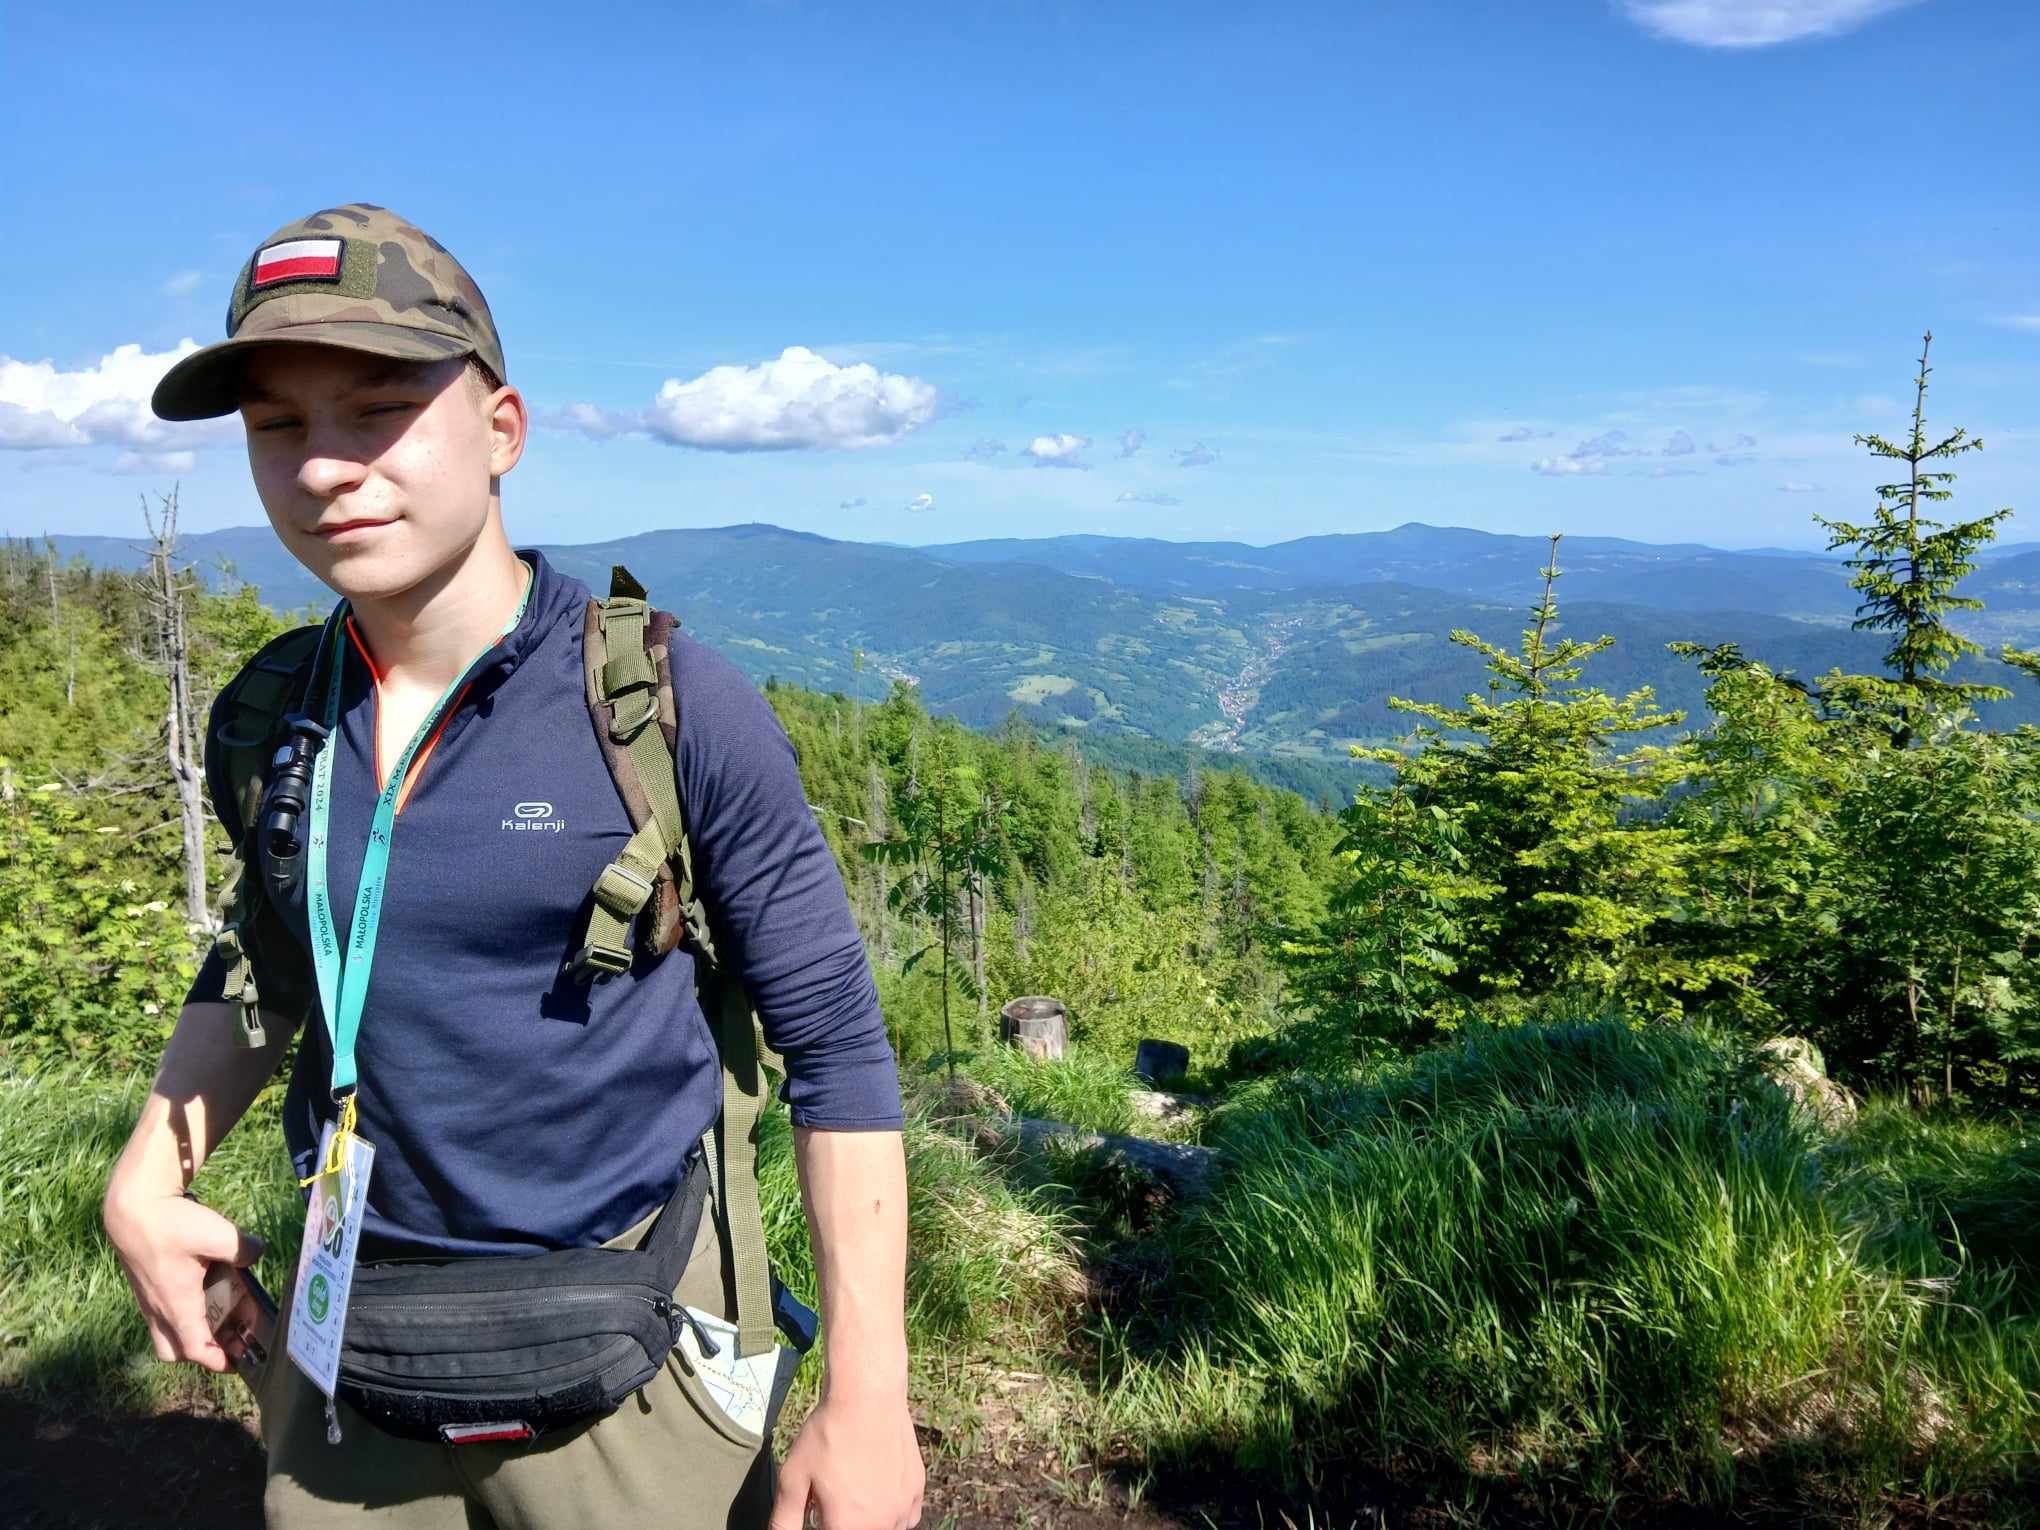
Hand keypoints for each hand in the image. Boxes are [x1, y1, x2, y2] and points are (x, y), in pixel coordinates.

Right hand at [103, 1186, 265, 1373]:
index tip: (240, 1362)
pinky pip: (165, 1308)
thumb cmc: (170, 1223)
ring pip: (169, 1329)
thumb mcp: (217, 1234)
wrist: (131, 1205)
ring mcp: (149, 1297)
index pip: (195, 1349)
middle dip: (203, 1349)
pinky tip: (209, 1282)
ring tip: (228, 1309)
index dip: (219, 1360)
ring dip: (197, 1326)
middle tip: (230, 1336)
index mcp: (176, 1304)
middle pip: (176, 1348)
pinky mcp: (147, 1283)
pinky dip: (187, 1306)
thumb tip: (257, 1252)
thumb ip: (244, 1249)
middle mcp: (159, 1307)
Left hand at [769, 1389, 923, 1529]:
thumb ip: (784, 1520)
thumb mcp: (793, 1478)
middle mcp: (881, 1525)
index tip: (819, 1506)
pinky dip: (892, 1514)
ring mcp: (904, 1509)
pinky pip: (906, 1518)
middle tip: (832, 1495)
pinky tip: (878, 1491)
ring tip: (853, 1491)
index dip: (821, 1520)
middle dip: (843, 1520)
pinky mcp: (917, 1490)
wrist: (868, 1396)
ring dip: (868, 1521)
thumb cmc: (828, 1435)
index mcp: (847, 1527)